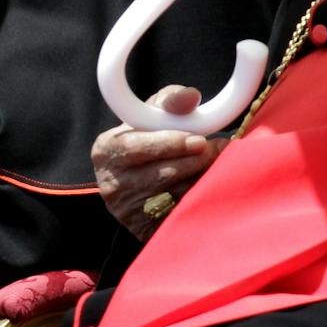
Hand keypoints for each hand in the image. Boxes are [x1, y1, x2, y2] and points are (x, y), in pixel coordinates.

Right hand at [92, 88, 221, 242]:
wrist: (134, 183)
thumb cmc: (145, 142)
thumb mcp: (149, 117)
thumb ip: (169, 102)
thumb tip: (191, 96)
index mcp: (106, 150)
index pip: (136, 147)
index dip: (169, 144)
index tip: (198, 140)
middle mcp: (111, 183)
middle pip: (159, 174)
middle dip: (194, 161)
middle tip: (219, 149)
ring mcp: (127, 211)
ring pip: (174, 195)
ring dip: (202, 179)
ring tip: (220, 164)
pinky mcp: (144, 230)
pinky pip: (180, 215)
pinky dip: (199, 200)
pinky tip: (211, 186)